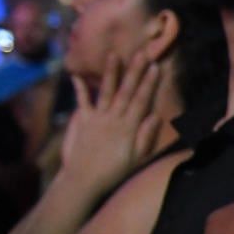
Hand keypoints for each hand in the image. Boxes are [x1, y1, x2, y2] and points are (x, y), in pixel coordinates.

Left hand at [58, 54, 165, 195]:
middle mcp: (113, 118)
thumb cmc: (115, 171)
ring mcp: (96, 118)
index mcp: (129, 127)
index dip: (149, 83)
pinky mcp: (82, 121)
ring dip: (111, 73)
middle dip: (135, 71)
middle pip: (126, 91)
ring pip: (106, 91)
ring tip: (114, 55)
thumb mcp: (138, 158)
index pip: (141, 100)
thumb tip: (156, 116)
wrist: (84, 179)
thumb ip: (147, 136)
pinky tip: (76, 75)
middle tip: (141, 53)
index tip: (156, 67)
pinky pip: (81, 102)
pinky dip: (79, 89)